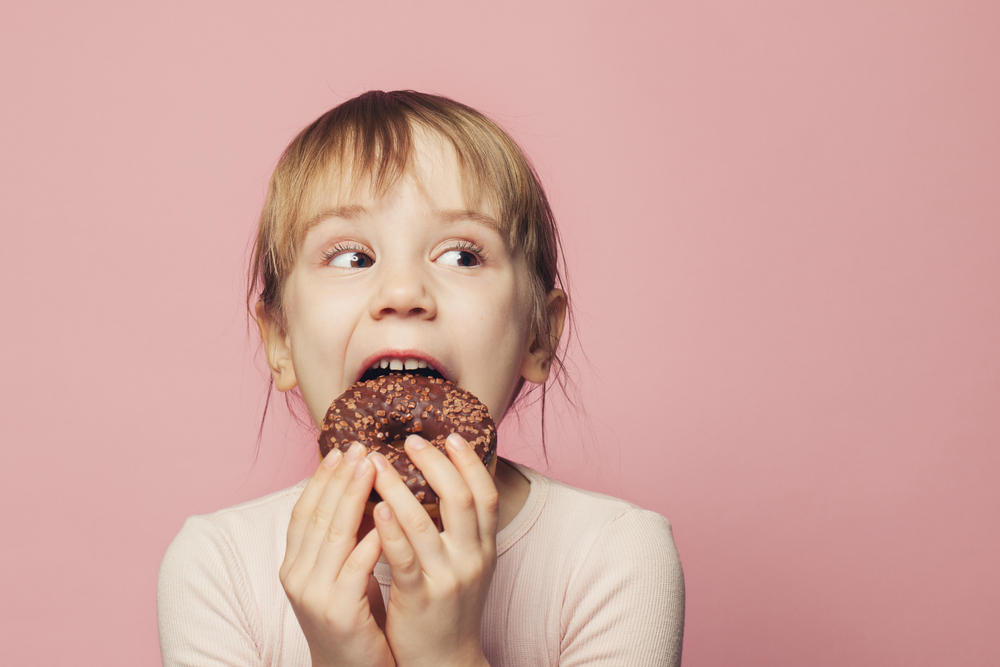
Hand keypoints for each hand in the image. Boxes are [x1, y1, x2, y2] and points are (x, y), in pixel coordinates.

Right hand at [280, 442, 394, 666]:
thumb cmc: (354, 618)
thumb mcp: (341, 572)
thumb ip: (343, 538)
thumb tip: (362, 490)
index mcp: (294, 565)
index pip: (303, 511)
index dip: (321, 479)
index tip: (341, 449)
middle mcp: (296, 576)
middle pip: (317, 515)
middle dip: (339, 478)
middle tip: (360, 447)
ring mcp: (314, 595)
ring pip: (333, 534)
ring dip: (354, 496)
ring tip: (372, 467)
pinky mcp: (339, 612)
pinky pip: (356, 567)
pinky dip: (371, 539)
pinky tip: (388, 517)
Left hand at [368, 433, 497, 666]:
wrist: (444, 663)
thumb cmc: (448, 608)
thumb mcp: (467, 565)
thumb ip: (461, 529)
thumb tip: (446, 480)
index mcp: (485, 548)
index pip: (486, 494)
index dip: (470, 462)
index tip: (451, 436)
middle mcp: (473, 560)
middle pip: (461, 499)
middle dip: (435, 464)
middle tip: (410, 441)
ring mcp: (448, 579)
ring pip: (425, 524)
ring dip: (398, 488)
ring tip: (375, 464)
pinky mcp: (420, 599)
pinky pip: (404, 558)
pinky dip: (390, 529)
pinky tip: (375, 507)